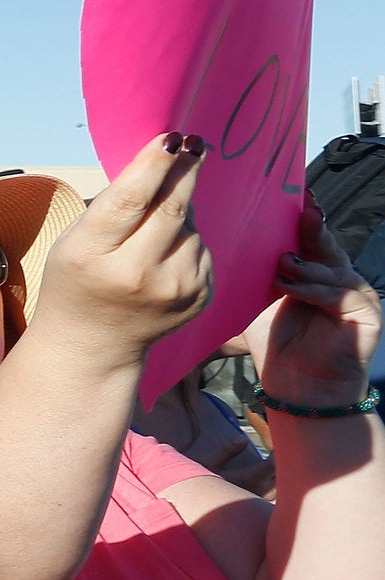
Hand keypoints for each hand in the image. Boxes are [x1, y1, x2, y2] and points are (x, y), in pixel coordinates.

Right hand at [32, 133, 211, 367]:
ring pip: (191, 228)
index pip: (130, 201)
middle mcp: (137, 275)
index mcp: (94, 256)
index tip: (171, 138)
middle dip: (185, 171)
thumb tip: (160, 163)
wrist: (92, 344)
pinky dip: (188, 240)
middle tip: (195, 142)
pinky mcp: (198, 299)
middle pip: (173, 209)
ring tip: (155, 226)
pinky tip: (166, 252)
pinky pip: (202, 250)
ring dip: (181, 212)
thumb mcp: (74, 240)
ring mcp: (174, 291)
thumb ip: (113, 207)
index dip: (153, 165)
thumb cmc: (76, 280)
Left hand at [255, 194, 381, 408]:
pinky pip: (339, 295)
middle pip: (324, 243)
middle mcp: (335, 276)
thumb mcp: (255, 300)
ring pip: (333, 267)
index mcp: (311, 268)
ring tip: (283, 261)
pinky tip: (290, 286)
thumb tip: (214, 242)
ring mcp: (354, 294)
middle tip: (302, 207)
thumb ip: (247, 274)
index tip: (291, 192)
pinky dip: (314, 289)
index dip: (298, 214)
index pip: (306, 235)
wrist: (297, 387)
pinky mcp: (366, 314)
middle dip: (312, 224)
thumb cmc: (274, 343)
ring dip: (307, 263)